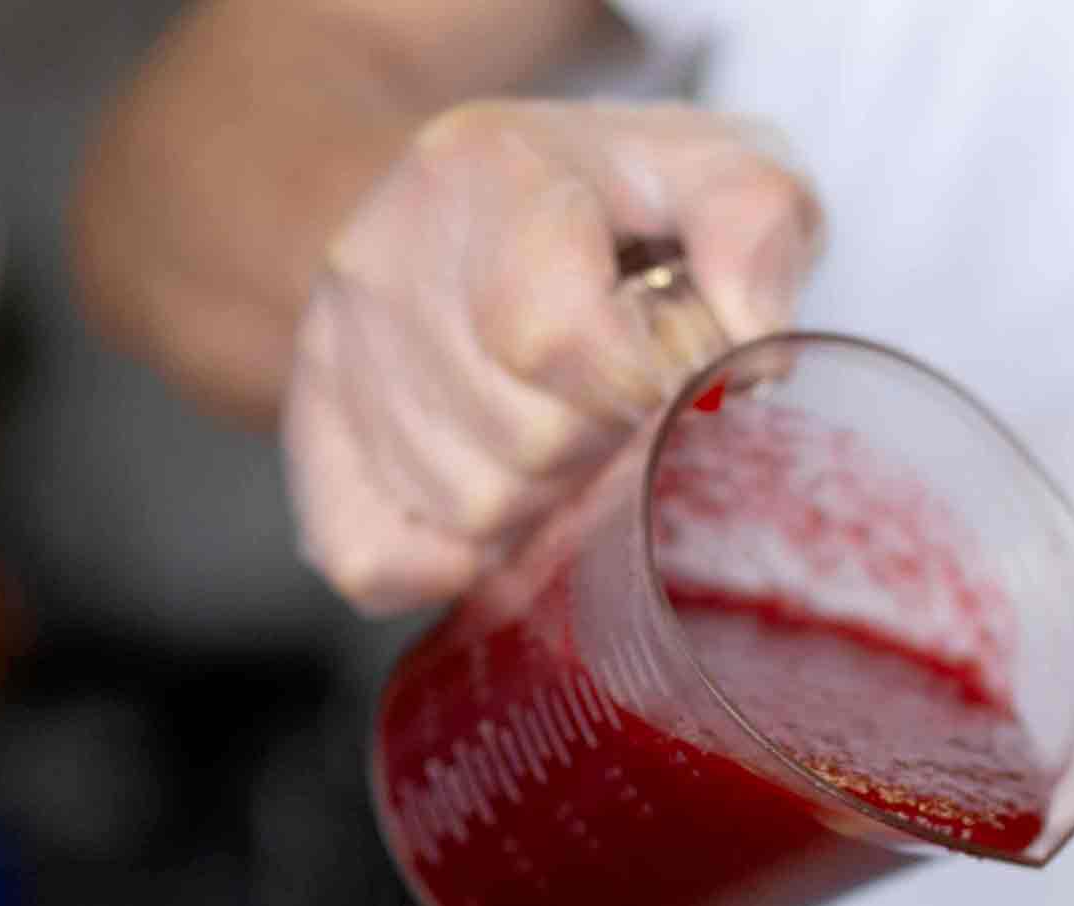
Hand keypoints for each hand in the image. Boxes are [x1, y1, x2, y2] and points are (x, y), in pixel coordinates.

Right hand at [283, 101, 822, 614]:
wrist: (473, 203)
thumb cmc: (617, 206)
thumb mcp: (715, 169)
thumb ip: (756, 224)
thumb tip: (749, 336)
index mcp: (488, 174)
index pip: (556, 337)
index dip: (637, 385)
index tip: (663, 375)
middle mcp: (387, 260)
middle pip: (523, 441)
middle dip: (602, 446)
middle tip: (618, 410)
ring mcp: (338, 355)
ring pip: (467, 513)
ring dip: (544, 505)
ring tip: (565, 444)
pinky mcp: (317, 439)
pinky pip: (373, 561)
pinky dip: (452, 568)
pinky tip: (501, 519)